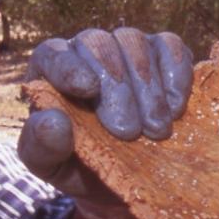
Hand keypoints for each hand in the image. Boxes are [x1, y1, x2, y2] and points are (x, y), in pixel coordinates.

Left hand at [20, 28, 193, 218]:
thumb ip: (43, 147)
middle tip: (128, 132)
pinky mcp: (162, 50)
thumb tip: (52, 121)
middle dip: (116, 88)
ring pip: (134, 42)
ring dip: (147, 88)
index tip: (89, 88)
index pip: (52, 55)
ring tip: (156, 130)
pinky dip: (176, 74)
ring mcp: (126, 46)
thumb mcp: (53, 167)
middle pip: (97, 45)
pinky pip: (170, 45)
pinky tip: (176, 109)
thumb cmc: (80, 166)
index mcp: (50, 71)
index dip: (69, 67)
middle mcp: (86, 50)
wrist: (125, 176)